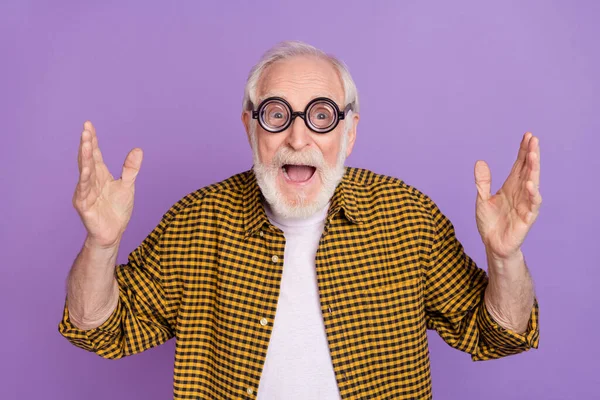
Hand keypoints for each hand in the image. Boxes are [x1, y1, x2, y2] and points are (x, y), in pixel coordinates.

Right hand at [72, 121, 142, 248]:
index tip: (88, 125)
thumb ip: (131, 168)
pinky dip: (85, 181)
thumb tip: (138, 149)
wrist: (113, 233)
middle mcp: (89, 181)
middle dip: (86, 144)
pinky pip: (84, 191)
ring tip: (84, 143)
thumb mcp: (128, 185)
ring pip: (84, 172)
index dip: (92, 140)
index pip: (94, 154)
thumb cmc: (117, 209)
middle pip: (87, 159)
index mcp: (99, 174)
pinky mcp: (84, 205)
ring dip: (84, 158)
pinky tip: (86, 171)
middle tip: (85, 129)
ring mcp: (85, 192)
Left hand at [474, 132, 541, 259]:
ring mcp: (525, 204)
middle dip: (531, 154)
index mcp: (510, 186)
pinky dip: (532, 194)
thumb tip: (480, 161)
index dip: (523, 150)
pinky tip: (530, 184)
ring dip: (533, 170)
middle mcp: (520, 192)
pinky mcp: (527, 218)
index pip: (519, 165)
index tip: (527, 135)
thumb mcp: (481, 199)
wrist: (492, 244)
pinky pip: (532, 204)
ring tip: (532, 155)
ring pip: (532, 183)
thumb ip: (482, 182)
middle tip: (533, 139)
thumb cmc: (489, 222)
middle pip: (528, 170)